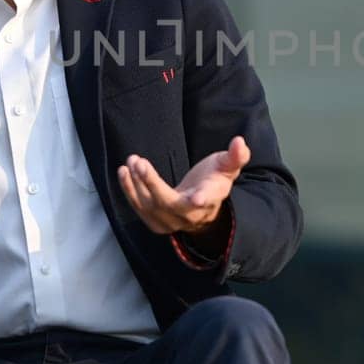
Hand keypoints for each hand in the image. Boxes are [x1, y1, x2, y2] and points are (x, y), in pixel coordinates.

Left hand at [117, 136, 249, 235]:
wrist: (202, 207)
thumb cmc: (214, 180)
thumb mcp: (227, 167)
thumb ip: (235, 156)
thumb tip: (240, 142)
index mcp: (210, 198)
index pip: (206, 201)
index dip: (202, 199)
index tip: (196, 197)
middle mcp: (190, 215)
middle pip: (169, 203)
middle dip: (152, 184)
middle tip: (139, 163)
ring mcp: (171, 221)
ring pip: (150, 207)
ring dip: (136, 184)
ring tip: (131, 162)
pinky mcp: (156, 222)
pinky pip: (140, 209)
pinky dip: (129, 191)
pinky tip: (123, 172)